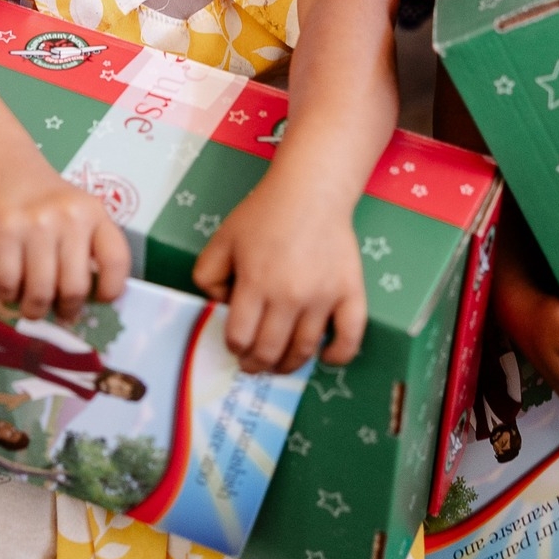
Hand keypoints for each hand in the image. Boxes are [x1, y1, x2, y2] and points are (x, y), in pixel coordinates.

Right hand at [0, 170, 128, 320]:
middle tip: (60, 311)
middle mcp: (69, 217)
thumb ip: (86, 249)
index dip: (111, 290)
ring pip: (40, 293)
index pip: (116, 260)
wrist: (1, 170)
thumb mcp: (76, 213)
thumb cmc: (43, 202)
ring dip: (35, 310)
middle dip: (67, 310)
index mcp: (94, 214)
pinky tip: (9, 289)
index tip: (100, 300)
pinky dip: (8, 296)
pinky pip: (8, 284)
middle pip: (75, 288)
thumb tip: (86, 304)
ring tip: (32, 307)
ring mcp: (35, 224)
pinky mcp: (3, 232)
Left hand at [193, 178, 366, 372]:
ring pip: (304, 350)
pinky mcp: (350, 293)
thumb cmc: (264, 215)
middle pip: (269, 351)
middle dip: (256, 364)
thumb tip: (221, 307)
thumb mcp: (222, 240)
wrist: (311, 193)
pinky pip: (350, 337)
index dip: (234, 347)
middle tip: (252, 364)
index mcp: (255, 283)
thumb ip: (207, 276)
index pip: (239, 337)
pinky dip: (338, 355)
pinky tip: (327, 356)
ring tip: (279, 364)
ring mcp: (323, 297)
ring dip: (288, 365)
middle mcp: (290, 296)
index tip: (236, 346)